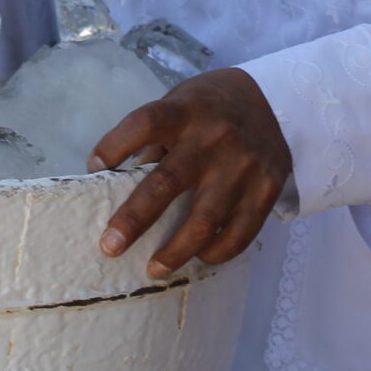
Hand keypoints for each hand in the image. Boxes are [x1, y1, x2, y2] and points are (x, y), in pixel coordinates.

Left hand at [91, 68, 291, 277]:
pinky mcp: (267, 188)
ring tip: (153, 268)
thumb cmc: (211, 107)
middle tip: (110, 246)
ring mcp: (243, 166)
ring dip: (175, 251)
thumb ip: (155, 140)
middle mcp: (214, 138)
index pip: (144, 124)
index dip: (114, 145)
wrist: (276, 101)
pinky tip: (199, 258)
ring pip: (205, 219)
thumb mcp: (181, 104)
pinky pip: (240, 232)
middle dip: (134, 219)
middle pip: (168, 182)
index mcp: (186, 111)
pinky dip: (217, 251)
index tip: (94, 168)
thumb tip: (118, 184)